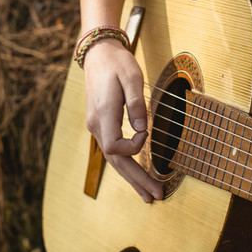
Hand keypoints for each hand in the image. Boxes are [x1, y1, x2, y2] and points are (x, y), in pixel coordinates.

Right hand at [82, 39, 163, 202]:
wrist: (98, 54)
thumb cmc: (117, 63)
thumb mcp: (132, 77)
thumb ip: (136, 104)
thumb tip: (143, 130)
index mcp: (103, 114)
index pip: (114, 146)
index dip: (133, 147)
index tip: (147, 132)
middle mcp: (96, 124)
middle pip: (115, 161)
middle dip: (136, 180)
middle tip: (156, 197)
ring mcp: (96, 126)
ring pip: (113, 160)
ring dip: (132, 178)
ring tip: (148, 195)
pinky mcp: (101, 125)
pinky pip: (113, 151)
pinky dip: (126, 166)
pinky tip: (136, 175)